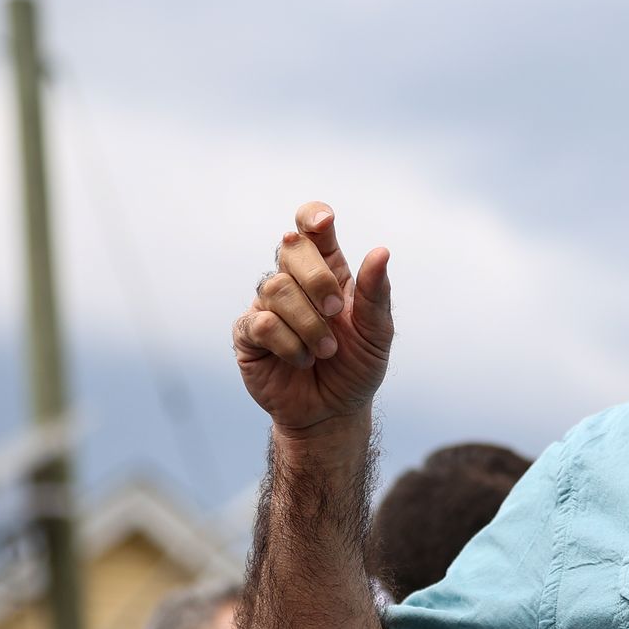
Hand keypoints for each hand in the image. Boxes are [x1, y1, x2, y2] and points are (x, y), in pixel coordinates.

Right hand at [232, 202, 392, 433]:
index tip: (324, 221)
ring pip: (276, 287)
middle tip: (337, 310)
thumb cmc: (357, 368)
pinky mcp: (248, 334)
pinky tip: (302, 360)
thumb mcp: (377, 333)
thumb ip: (376, 293)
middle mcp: (294, 282)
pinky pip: (262, 323)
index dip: (313, 216)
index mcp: (327, 272)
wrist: (334, 412)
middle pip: (291, 248)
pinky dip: (289, 343)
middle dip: (318, 278)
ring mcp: (267, 305)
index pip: (311, 230)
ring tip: (325, 351)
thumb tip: (381, 251)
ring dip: (309, 323)